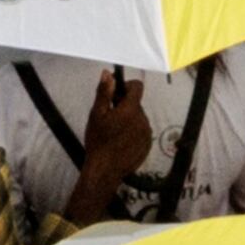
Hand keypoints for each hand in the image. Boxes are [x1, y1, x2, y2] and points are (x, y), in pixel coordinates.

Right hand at [77, 70, 154, 185]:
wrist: (104, 171)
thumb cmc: (98, 142)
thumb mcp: (96, 114)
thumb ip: (104, 92)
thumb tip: (108, 73)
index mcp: (131, 109)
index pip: (137, 87)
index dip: (126, 86)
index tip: (115, 94)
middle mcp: (143, 119)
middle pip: (136, 104)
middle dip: (124, 105)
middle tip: (109, 116)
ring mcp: (147, 133)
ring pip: (139, 118)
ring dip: (129, 119)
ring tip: (114, 132)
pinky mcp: (148, 145)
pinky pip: (142, 131)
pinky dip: (133, 132)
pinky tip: (120, 142)